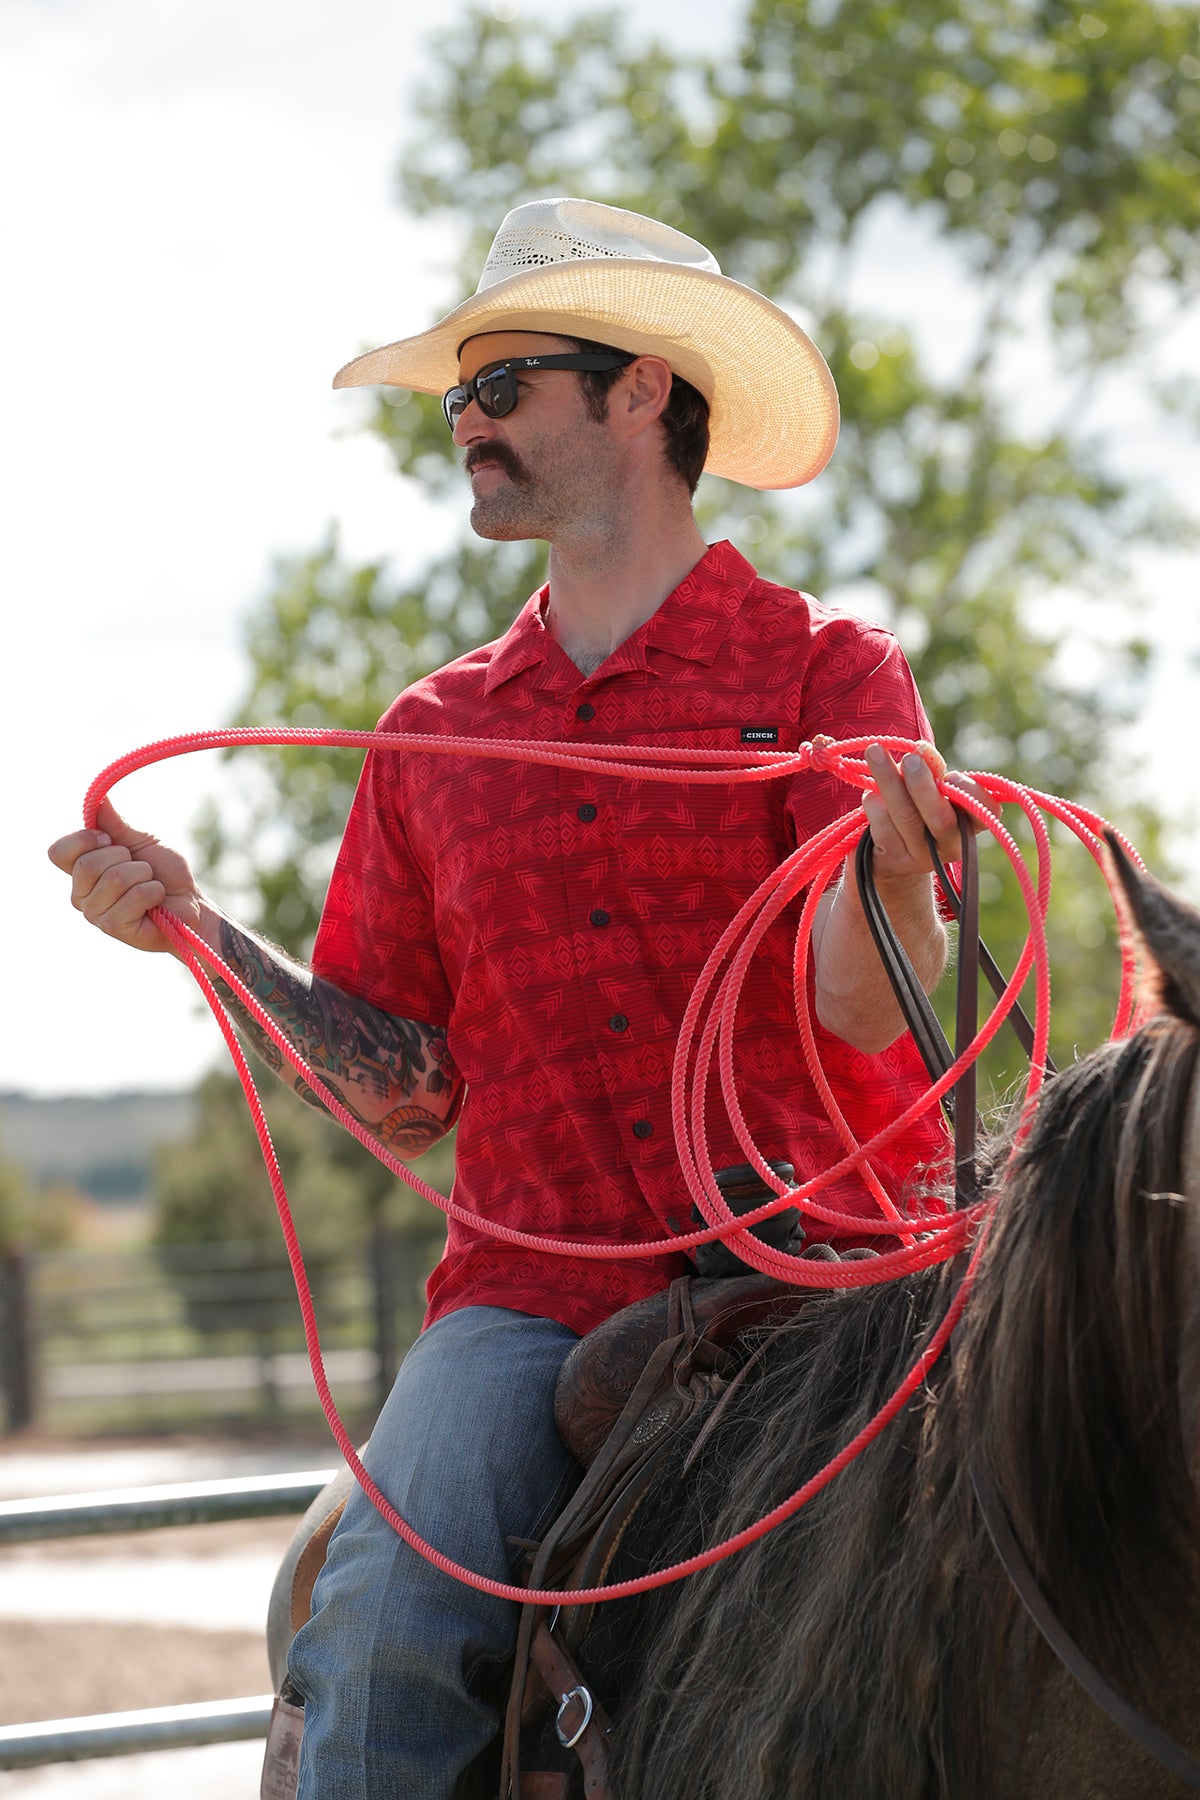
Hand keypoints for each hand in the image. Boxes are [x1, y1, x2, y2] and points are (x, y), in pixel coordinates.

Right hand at [47, 800, 202, 953]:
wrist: (190, 902)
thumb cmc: (164, 872)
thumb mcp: (141, 840)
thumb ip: (116, 823)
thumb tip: (99, 797)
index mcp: (81, 870)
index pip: (57, 852)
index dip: (82, 840)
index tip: (109, 839)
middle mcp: (81, 893)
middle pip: (87, 865)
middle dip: (125, 858)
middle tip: (141, 868)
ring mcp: (96, 913)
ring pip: (114, 879)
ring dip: (144, 875)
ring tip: (151, 884)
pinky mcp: (115, 928)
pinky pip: (134, 897)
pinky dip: (153, 891)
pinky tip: (156, 901)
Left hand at [861, 742, 992, 883]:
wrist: (893, 856)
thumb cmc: (919, 808)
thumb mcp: (931, 789)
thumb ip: (932, 771)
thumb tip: (921, 752)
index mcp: (970, 825)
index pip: (987, 811)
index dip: (971, 792)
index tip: (952, 775)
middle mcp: (950, 845)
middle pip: (940, 817)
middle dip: (923, 785)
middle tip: (910, 758)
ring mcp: (922, 856)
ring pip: (905, 816)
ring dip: (889, 780)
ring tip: (875, 752)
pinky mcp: (894, 861)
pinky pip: (882, 828)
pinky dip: (874, 804)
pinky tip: (871, 792)